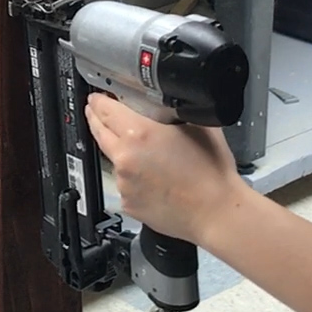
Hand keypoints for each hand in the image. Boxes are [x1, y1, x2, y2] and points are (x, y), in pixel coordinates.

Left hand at [87, 94, 242, 246]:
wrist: (215, 212)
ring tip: (145, 155)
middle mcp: (125, 158)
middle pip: (99, 132)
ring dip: (121, 153)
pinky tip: (152, 178)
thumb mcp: (196, 125)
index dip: (98, 102)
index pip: (105, 110)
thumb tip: (161, 105)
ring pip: (114, 160)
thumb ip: (172, 111)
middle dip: (96, 120)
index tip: (96, 99)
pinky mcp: (127, 203)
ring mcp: (123, 183)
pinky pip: (124, 183)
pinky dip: (132, 178)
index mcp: (139, 134)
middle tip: (96, 112)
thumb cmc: (211, 172)